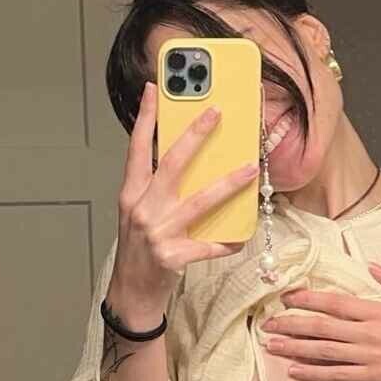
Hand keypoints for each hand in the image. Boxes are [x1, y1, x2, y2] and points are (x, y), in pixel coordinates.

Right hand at [110, 82, 257, 315]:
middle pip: (172, 164)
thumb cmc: (140, 249)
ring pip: (199, 201)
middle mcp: (143, 208)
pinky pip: (208, 246)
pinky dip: (226, 242)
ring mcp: (157, 232)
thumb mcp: (140, 213)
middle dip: (196, 135)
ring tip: (249, 168)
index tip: (155, 88)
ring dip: (227, 183)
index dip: (145, 117)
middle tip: (217, 112)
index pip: (138, 148)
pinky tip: (240, 237)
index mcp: (132, 194)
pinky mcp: (172, 256)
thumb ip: (158, 188)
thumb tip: (190, 161)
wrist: (132, 292)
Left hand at [262, 263, 380, 380]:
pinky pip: (336, 376)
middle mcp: (369, 335)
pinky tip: (294, 371)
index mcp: (380, 313)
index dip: (309, 299)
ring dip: (295, 348)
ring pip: (324, 352)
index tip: (287, 297)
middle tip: (267, 324)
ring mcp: (369, 358)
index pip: (337, 303)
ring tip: (271, 346)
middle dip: (291, 325)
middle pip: (322, 328)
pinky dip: (314, 374)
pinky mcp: (371, 378)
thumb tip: (371, 264)